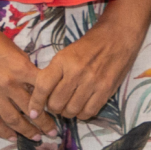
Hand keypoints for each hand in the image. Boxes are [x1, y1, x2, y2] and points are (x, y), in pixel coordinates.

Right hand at [0, 16, 45, 140]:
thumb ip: (28, 71)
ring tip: (37, 137)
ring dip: (27, 131)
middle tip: (52, 131)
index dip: (52, 104)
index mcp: (21, 69)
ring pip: (13, 120)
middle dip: (44, 123)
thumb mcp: (18, 52)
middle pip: (31, 110)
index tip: (59, 111)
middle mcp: (8, 84)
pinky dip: (4, 132)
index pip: (43, 91)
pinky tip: (13, 137)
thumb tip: (40, 89)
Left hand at [25, 9, 144, 125]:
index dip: (36, 103)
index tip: (32, 112)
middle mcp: (77, 72)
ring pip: (71, 111)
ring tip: (69, 104)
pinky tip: (82, 105)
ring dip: (67, 112)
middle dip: (53, 107)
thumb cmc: (89, 45)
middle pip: (56, 103)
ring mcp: (92, 82)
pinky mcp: (106, 90)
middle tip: (56, 103)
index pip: (43, 86)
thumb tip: (42, 96)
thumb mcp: (66, 53)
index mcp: (63, 60)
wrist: (117, 36)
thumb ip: (54, 73)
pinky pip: (88, 112)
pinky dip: (82, 114)